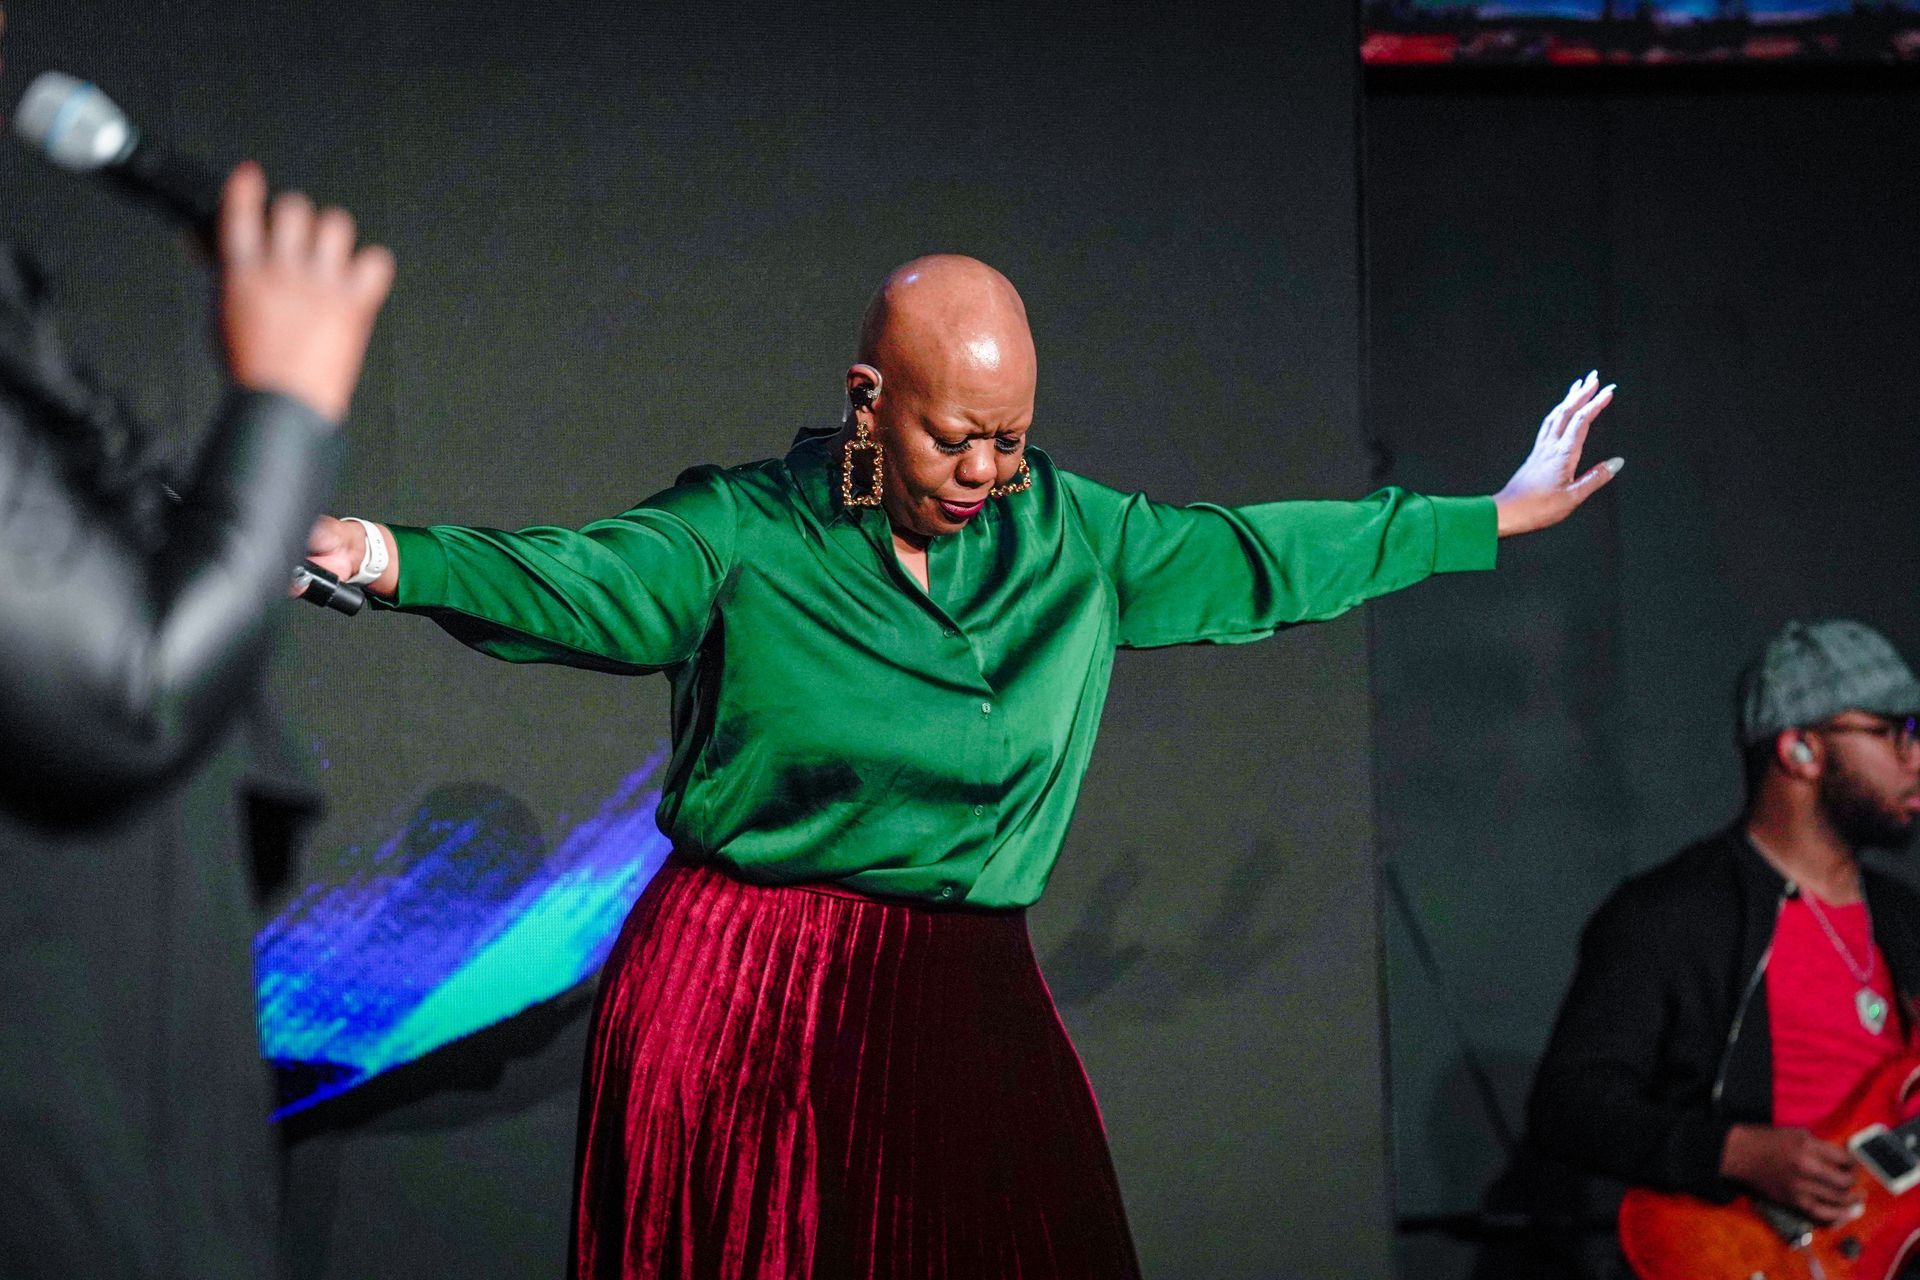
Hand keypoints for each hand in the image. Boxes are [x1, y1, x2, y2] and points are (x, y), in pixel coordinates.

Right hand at [217, 161, 394, 422]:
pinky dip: (372, 266)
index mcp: (244, 272)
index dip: (245, 187)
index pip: (240, 211)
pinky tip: (361, 278)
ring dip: (332, 235)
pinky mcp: (355, 304)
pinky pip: (377, 262)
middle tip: (297, 236)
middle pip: (294, 208)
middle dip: (295, 216)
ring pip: (336, 223)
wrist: (283, 405)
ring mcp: (322, 284)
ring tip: (329, 256)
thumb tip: (213, 250)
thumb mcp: (222, 316)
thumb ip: (225, 276)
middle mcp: (283, 270)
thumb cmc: (253, 370)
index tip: (250, 177)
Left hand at [1492, 371, 1621, 536]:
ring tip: (1578, 386)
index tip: (1609, 390)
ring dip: (1568, 399)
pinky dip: (1558, 412)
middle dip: (1582, 393)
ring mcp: (1541, 448)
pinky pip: (1548, 425)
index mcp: (1563, 454)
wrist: (1506, 511)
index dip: (1595, 404)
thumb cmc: (1538, 508)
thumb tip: (1616, 463)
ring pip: (1555, 416)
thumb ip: (1595, 478)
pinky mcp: (1535, 454)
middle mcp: (1550, 446)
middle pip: (1567, 412)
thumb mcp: (1572, 497)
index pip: (1582, 421)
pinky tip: (1559, 412)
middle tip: (1595, 377)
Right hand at [1720, 1123, 1861, 1224]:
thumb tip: (1841, 1159)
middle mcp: (1805, 1167)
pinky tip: (1847, 1213)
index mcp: (1806, 1146)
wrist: (1739, 1154)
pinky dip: (1838, 1215)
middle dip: (1853, 1181)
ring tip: (1858, 1197)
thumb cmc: (1766, 1140)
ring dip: (1852, 1200)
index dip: (1854, 1163)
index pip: (1843, 1158)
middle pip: (1843, 1181)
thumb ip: (1819, 1146)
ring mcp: (1799, 1186)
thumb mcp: (1795, 1133)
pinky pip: (1822, 1213)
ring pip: (1837, 1200)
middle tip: (1853, 1179)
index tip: (1853, 1164)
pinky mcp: (1793, 1200)